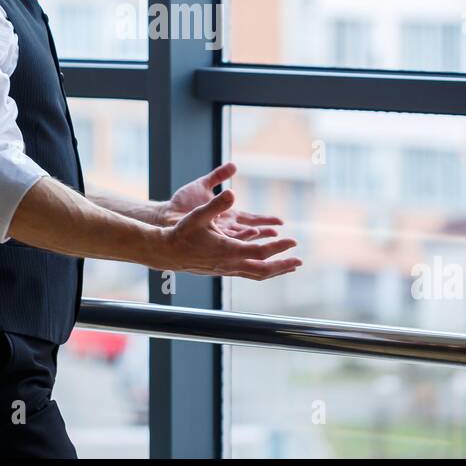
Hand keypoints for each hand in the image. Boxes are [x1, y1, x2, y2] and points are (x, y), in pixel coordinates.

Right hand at [156, 188, 301, 280]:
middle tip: (299, 262)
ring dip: (274, 270)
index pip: (260, 252)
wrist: (166, 252)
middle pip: (263, 269)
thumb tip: (232, 192)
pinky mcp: (222, 270)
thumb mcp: (199, 214)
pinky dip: (261, 270)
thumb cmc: (181, 232)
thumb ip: (216, 203)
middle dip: (282, 265)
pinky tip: (265, 266)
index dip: (278, 248)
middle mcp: (229, 264)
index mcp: (227, 251)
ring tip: (289, 267)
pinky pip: (248, 273)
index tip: (292, 241)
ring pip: (256, 274)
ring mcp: (226, 270)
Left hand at [161, 161, 284, 240]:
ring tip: (272, 237)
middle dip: (268, 234)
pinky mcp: (209, 236)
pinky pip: (229, 238)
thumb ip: (218, 175)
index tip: (281, 222)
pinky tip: (253, 233)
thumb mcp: (203, 185)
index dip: (266, 220)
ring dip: (258, 236)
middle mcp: (224, 226)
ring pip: (243, 237)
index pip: (251, 219)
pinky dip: (242, 235)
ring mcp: (217, 233)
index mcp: (226, 214)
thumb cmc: (181, 202)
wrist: (165, 215)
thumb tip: (234, 164)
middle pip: (251, 230)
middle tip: (284, 238)